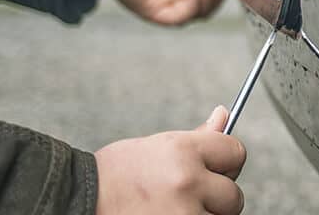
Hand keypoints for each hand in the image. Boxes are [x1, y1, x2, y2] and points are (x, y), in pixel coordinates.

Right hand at [94, 106, 245, 214]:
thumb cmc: (119, 172)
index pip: (236, 152)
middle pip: (233, 195)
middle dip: (215, 195)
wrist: (83, 199)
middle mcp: (188, 182)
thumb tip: (224, 114)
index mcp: (183, 151)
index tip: (214, 167)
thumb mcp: (157, 145)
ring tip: (172, 205)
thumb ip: (197, 137)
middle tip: (184, 192)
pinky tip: (168, 214)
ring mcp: (185, 214)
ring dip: (205, 213)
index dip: (225, 161)